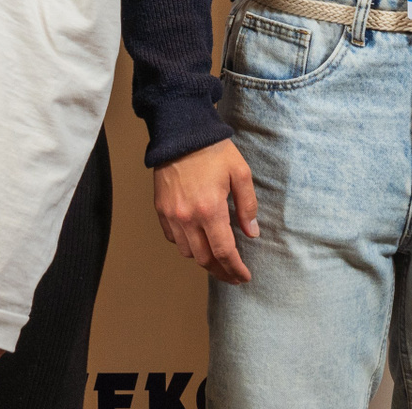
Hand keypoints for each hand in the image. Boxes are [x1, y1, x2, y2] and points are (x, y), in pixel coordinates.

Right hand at [153, 138, 257, 283]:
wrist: (181, 133)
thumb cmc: (213, 151)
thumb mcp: (240, 173)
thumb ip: (248, 206)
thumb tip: (251, 233)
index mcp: (210, 209)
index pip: (224, 252)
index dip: (235, 269)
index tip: (244, 277)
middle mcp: (188, 217)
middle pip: (204, 259)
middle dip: (221, 271)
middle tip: (233, 274)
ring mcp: (171, 215)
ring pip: (187, 252)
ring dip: (203, 259)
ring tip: (217, 259)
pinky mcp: (160, 209)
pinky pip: (173, 238)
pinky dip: (186, 244)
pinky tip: (197, 240)